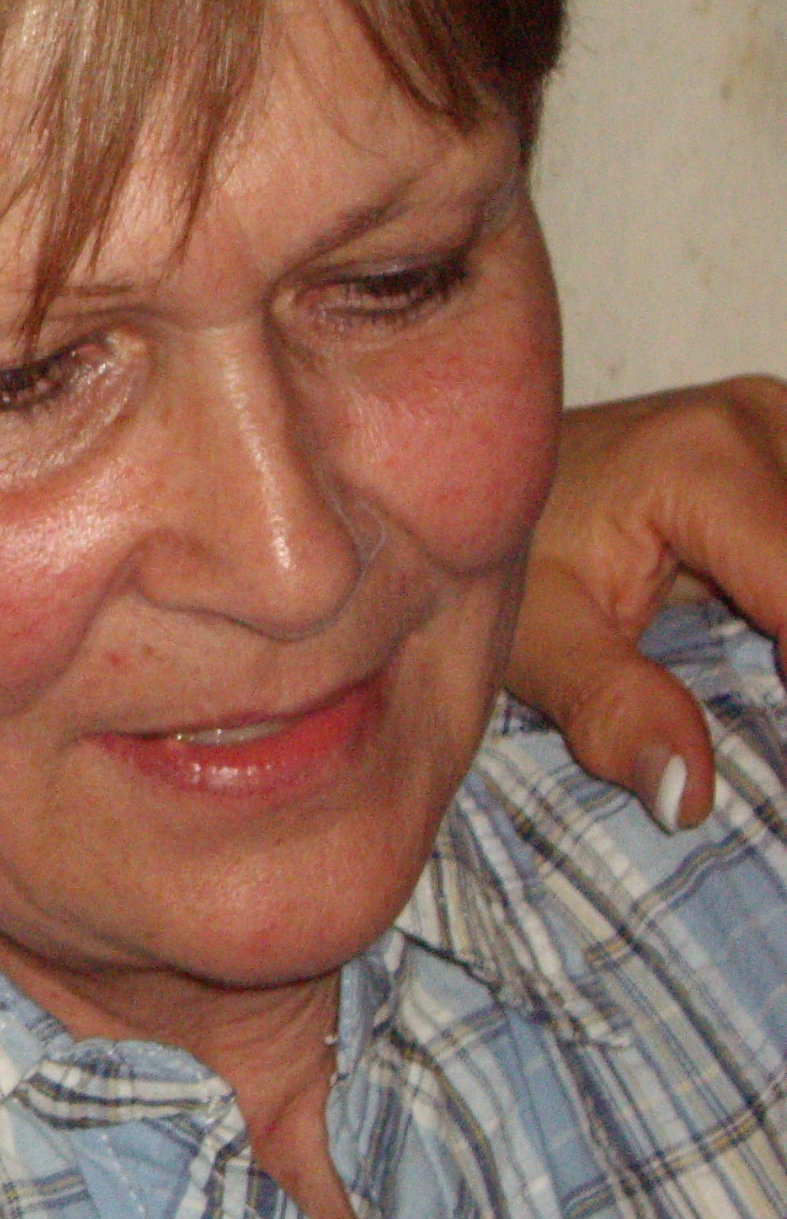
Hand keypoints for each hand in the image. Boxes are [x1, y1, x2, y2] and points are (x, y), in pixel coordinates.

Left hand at [509, 376, 786, 827]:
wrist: (464, 479)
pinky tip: (762, 645)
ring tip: (745, 666)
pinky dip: (783, 597)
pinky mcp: (784, 444)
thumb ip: (613, 710)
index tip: (765, 721)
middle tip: (738, 691)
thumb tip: (690, 797)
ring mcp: (778, 424)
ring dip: (786, 623)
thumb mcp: (538, 642)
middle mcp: (757, 420)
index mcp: (705, 457)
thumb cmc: (494, 556)